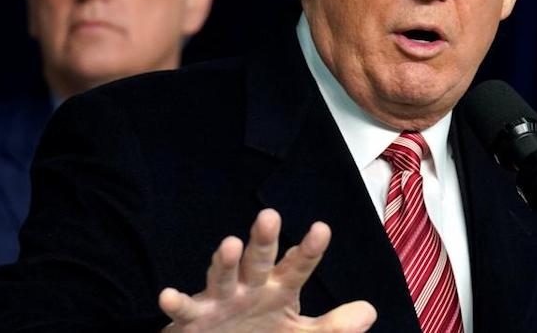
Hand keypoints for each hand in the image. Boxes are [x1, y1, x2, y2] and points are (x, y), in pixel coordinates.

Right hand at [159, 208, 376, 332]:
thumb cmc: (260, 331)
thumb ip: (333, 326)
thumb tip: (369, 311)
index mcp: (279, 287)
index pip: (298, 267)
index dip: (309, 250)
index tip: (321, 229)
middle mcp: (250, 286)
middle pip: (259, 260)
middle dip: (263, 240)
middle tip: (270, 215)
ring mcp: (221, 299)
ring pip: (222, 276)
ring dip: (224, 261)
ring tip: (229, 244)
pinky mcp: (195, 318)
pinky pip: (185, 308)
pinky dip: (176, 302)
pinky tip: (167, 294)